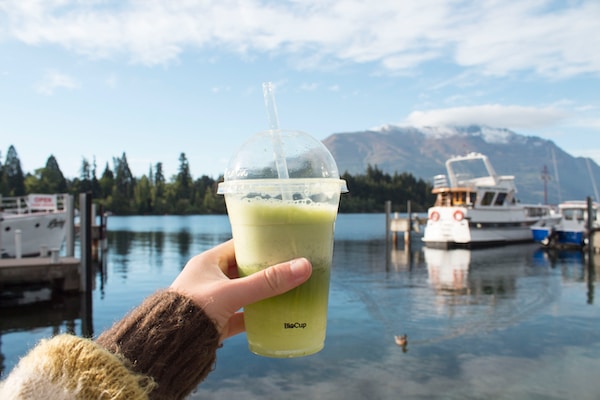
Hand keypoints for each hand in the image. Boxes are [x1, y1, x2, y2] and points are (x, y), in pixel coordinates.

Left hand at [169, 239, 311, 340]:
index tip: (284, 241)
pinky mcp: (219, 321)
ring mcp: (215, 301)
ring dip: (266, 292)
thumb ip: (267, 282)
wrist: (169, 347)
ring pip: (247, 293)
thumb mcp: (232, 292)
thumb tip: (303, 266)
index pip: (239, 245)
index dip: (261, 242)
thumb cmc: (193, 310)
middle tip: (293, 265)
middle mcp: (211, 279)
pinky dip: (260, 315)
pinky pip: (244, 315)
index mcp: (208, 262)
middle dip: (268, 269)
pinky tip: (278, 315)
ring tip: (291, 288)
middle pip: (246, 269)